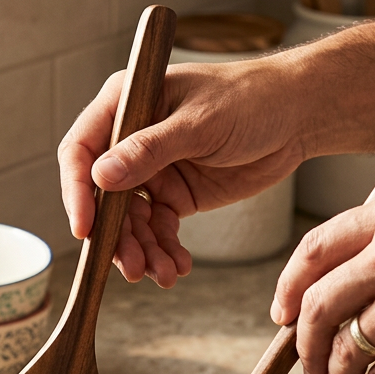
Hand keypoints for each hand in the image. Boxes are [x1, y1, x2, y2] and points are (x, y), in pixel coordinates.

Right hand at [57, 60, 305, 286]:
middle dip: (117, 236)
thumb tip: (100, 177)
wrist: (297, 116)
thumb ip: (149, 150)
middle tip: (133, 267)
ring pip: (131, 221)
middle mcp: (130, 140)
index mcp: (126, 104)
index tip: (85, 230)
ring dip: (143, 251)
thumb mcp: (199, 124)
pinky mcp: (174, 196)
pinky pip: (159, 230)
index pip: (82, 150)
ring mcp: (151, 171)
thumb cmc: (250, 99)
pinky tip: (178, 267)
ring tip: (163, 274)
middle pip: (104, 197)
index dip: (77, 191)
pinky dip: (165, 251)